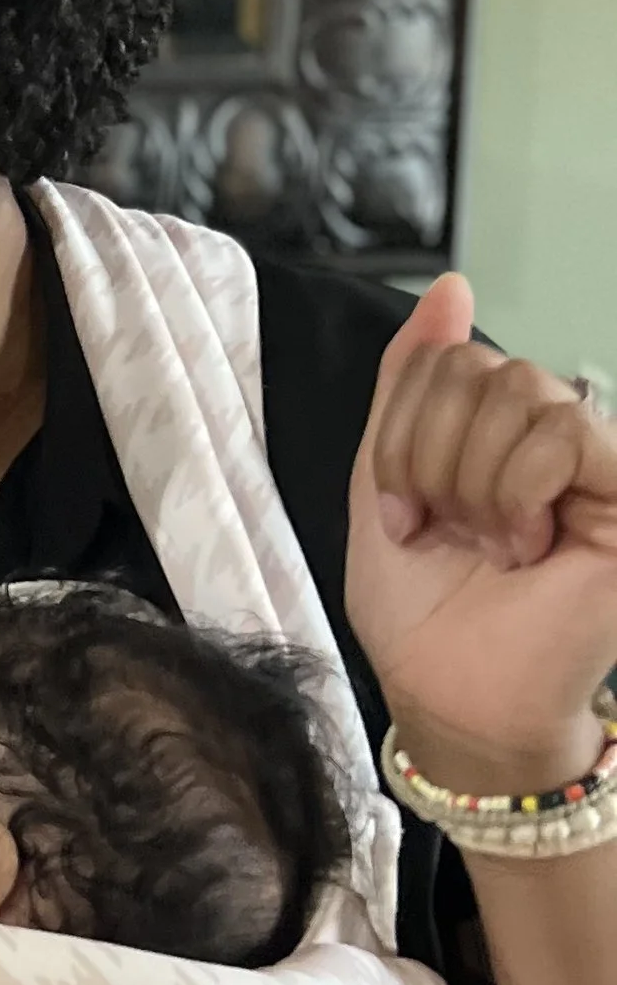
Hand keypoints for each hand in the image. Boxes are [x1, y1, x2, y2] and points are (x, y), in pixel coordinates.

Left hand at [346, 275, 616, 791]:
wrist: (451, 696)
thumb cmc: (423, 609)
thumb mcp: (388, 478)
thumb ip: (413, 382)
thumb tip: (450, 287)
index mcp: (498, 429)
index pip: (446, 358)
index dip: (402, 432)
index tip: (405, 512)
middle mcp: (557, 437)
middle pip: (481, 366)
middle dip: (430, 457)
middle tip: (446, 531)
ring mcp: (599, 465)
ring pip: (523, 391)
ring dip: (471, 479)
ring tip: (487, 544)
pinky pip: (569, 432)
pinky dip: (518, 486)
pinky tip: (522, 542)